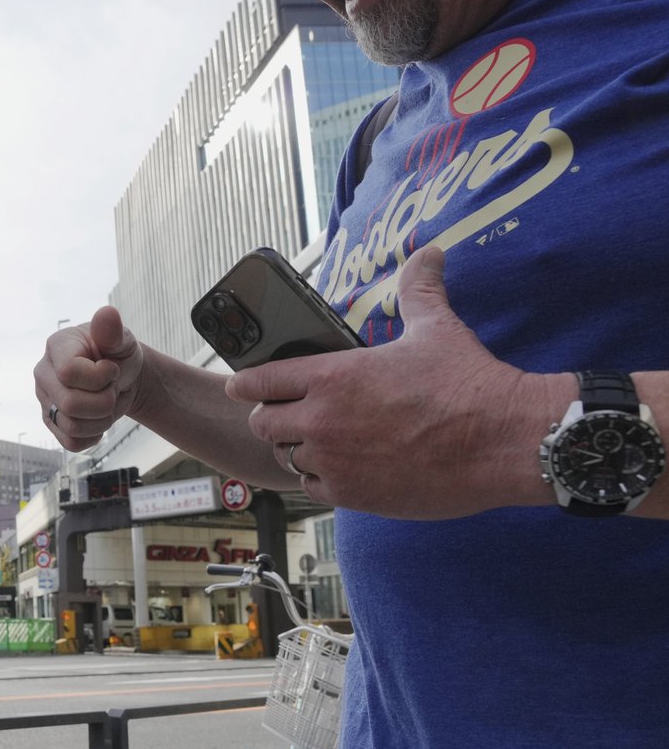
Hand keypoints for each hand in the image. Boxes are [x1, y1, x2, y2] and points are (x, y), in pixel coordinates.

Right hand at [34, 306, 143, 451]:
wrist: (120, 379)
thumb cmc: (119, 355)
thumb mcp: (122, 340)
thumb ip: (113, 331)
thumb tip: (107, 314)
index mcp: (56, 347)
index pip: (69, 373)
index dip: (100, 377)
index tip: (111, 369)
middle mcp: (43, 374)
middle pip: (70, 404)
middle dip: (104, 401)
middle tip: (113, 389)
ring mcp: (44, 400)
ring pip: (72, 426)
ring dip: (102, 419)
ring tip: (108, 403)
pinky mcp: (51, 423)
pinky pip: (71, 443)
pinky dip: (93, 435)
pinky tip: (98, 418)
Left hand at [226, 246, 556, 518]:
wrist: (507, 441)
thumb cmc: (471, 383)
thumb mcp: (437, 327)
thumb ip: (419, 289)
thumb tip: (429, 253)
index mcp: (333, 375)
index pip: (260, 380)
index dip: (248, 383)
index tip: (242, 385)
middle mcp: (323, 419)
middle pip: (263, 423)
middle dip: (272, 417)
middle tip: (290, 414)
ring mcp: (334, 460)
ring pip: (286, 457)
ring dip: (298, 449)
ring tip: (321, 441)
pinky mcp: (353, 495)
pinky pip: (312, 488)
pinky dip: (322, 479)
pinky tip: (342, 468)